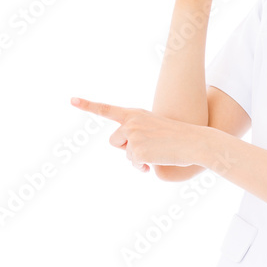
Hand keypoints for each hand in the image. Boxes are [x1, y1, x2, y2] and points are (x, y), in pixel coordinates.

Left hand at [69, 96, 207, 170]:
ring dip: (136, 158)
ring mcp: (132, 136)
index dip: (87, 106)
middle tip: (148, 147)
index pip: (106, 109)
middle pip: (114, 141)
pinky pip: (134, 163)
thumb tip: (134, 160)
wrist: (194, 141)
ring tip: (156, 152)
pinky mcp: (136, 150)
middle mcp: (130, 122)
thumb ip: (137, 136)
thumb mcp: (153, 130)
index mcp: (134, 114)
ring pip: (125, 154)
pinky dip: (145, 166)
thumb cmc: (177, 137)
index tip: (71, 100)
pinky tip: (159, 158)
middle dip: (126, 148)